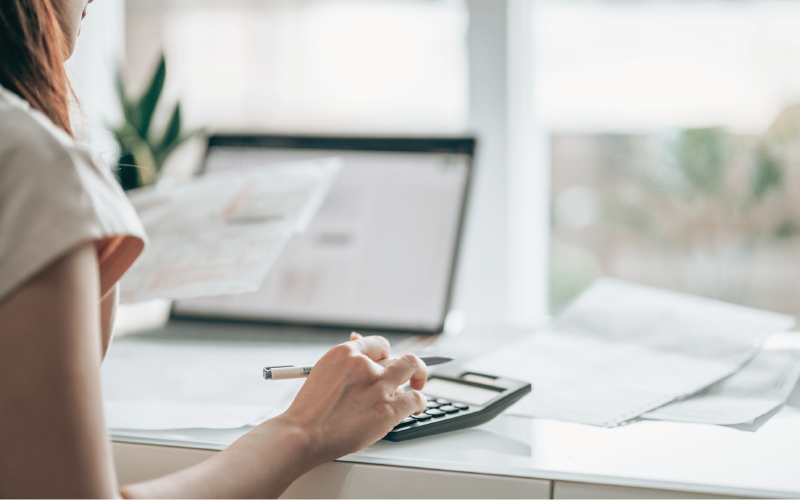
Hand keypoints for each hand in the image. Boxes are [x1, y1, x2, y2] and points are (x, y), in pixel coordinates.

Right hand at [278, 333, 427, 463]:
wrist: (302, 434)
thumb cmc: (310, 409)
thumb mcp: (323, 372)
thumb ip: (345, 360)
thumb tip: (358, 339)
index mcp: (346, 353)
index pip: (380, 345)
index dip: (387, 355)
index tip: (389, 363)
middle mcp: (364, 365)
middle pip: (398, 356)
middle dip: (405, 366)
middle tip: (409, 375)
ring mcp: (378, 387)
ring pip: (412, 369)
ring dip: (416, 379)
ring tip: (415, 388)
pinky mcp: (388, 409)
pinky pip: (416, 398)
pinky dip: (420, 402)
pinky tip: (416, 407)